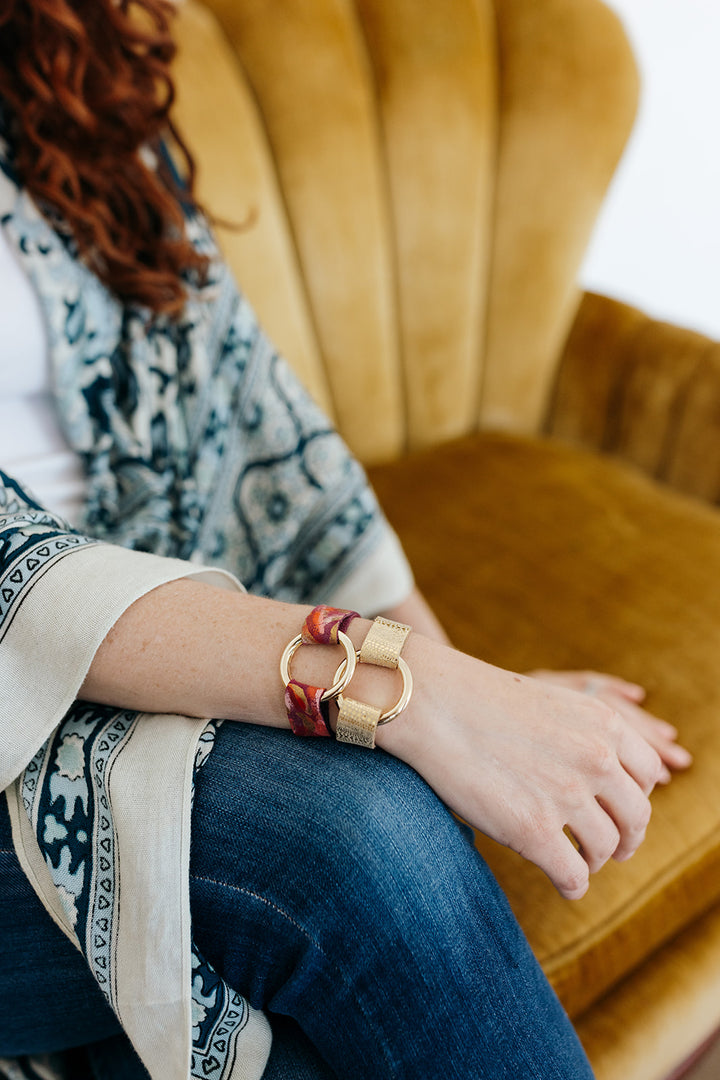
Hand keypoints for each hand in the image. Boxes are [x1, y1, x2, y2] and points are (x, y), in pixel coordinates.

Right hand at [376, 641, 665, 899]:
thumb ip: (587, 736)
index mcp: (605, 723)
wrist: (430, 701)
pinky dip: (572, 885)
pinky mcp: (533, 830)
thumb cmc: (480, 700)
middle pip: (637, 817)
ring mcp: (566, 795)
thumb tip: (605, 782)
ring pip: (606, 849)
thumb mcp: (553, 703)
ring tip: (577, 861)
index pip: (649, 774)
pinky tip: (561, 883)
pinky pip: (573, 876)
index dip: (634, 797)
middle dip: (626, 838)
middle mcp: (596, 758)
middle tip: (611, 849)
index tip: (617, 810)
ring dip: (594, 861)